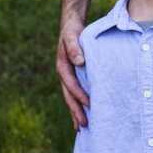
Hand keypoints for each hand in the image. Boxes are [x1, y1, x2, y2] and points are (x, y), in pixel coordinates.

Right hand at [57, 14, 88, 128]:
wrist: (71, 25)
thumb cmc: (73, 30)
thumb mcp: (72, 36)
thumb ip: (74, 47)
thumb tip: (80, 61)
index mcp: (63, 66)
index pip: (71, 84)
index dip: (79, 95)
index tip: (89, 105)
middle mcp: (64, 74)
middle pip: (69, 96)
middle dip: (75, 111)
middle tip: (83, 125)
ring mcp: (68, 76)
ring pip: (71, 97)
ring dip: (76, 111)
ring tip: (82, 127)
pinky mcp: (74, 76)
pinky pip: (76, 92)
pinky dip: (79, 103)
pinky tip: (85, 113)